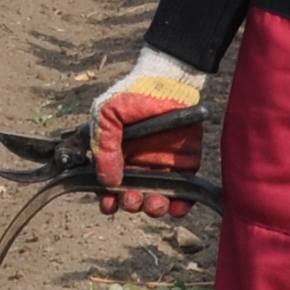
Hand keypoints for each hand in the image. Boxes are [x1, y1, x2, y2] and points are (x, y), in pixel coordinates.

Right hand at [91, 53, 206, 217]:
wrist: (169, 81)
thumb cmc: (134, 95)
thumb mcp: (107, 115)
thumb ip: (104, 147)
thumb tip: (107, 181)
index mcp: (117, 158)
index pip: (110, 188)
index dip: (108, 201)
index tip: (109, 204)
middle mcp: (138, 167)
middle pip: (133, 199)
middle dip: (132, 204)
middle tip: (133, 198)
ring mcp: (162, 168)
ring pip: (156, 200)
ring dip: (153, 208)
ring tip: (154, 202)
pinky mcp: (185, 166)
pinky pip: (182, 194)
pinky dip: (180, 206)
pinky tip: (175, 206)